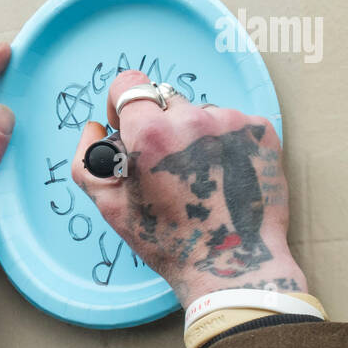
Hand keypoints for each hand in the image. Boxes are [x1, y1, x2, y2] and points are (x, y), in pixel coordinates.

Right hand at [72, 70, 305, 305]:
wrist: (233, 264)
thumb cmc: (167, 241)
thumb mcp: (109, 207)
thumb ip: (86, 161)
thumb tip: (94, 127)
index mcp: (151, 134)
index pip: (129, 84)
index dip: (122, 103)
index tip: (127, 124)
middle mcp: (192, 119)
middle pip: (165, 100)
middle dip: (160, 125)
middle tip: (167, 165)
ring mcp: (231, 123)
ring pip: (200, 112)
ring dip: (194, 134)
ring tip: (200, 176)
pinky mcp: (261, 131)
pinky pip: (232, 122)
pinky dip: (225, 142)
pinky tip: (224, 174)